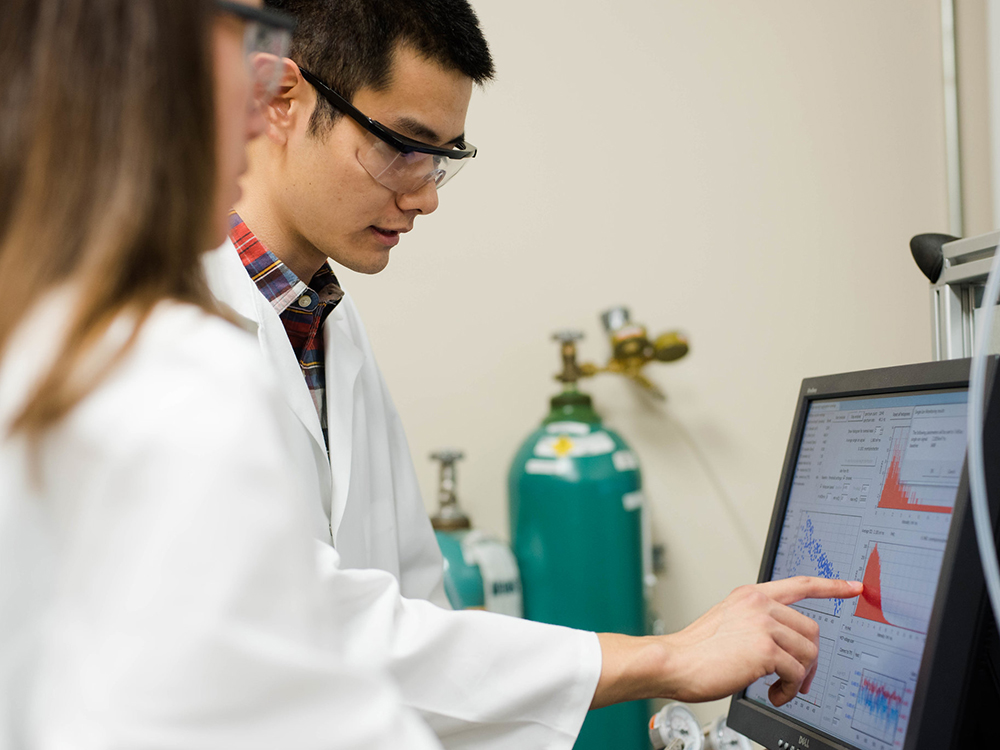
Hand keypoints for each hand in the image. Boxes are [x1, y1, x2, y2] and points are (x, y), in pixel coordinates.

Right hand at [591, 576, 861, 708]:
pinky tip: (773, 693)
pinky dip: (789, 690)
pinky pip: (797, 673)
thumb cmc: (695, 651)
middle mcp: (758, 604)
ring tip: (779, 688)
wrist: (674, 662)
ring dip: (799, 678)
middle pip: (812, 629)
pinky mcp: (765, 648)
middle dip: (810, 659)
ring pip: (809, 653)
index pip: (800, 584)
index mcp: (750, 595)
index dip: (831, 586)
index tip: (853, 587)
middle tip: (797, 679)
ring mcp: (763, 624)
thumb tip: (785, 647)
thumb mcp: (728, 623)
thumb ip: (756, 623)